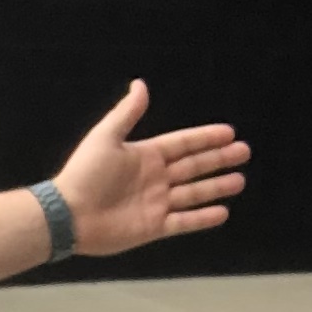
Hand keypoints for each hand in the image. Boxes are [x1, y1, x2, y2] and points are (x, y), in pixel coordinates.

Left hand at [54, 81, 248, 254]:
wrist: (68, 215)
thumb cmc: (85, 174)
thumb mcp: (106, 137)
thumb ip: (127, 113)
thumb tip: (140, 84)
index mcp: (145, 156)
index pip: (182, 144)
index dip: (205, 138)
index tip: (229, 133)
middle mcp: (154, 179)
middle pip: (193, 167)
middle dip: (218, 160)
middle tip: (244, 152)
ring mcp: (155, 203)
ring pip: (193, 193)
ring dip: (216, 187)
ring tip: (239, 181)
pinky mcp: (152, 227)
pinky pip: (183, 221)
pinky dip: (202, 218)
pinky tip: (223, 212)